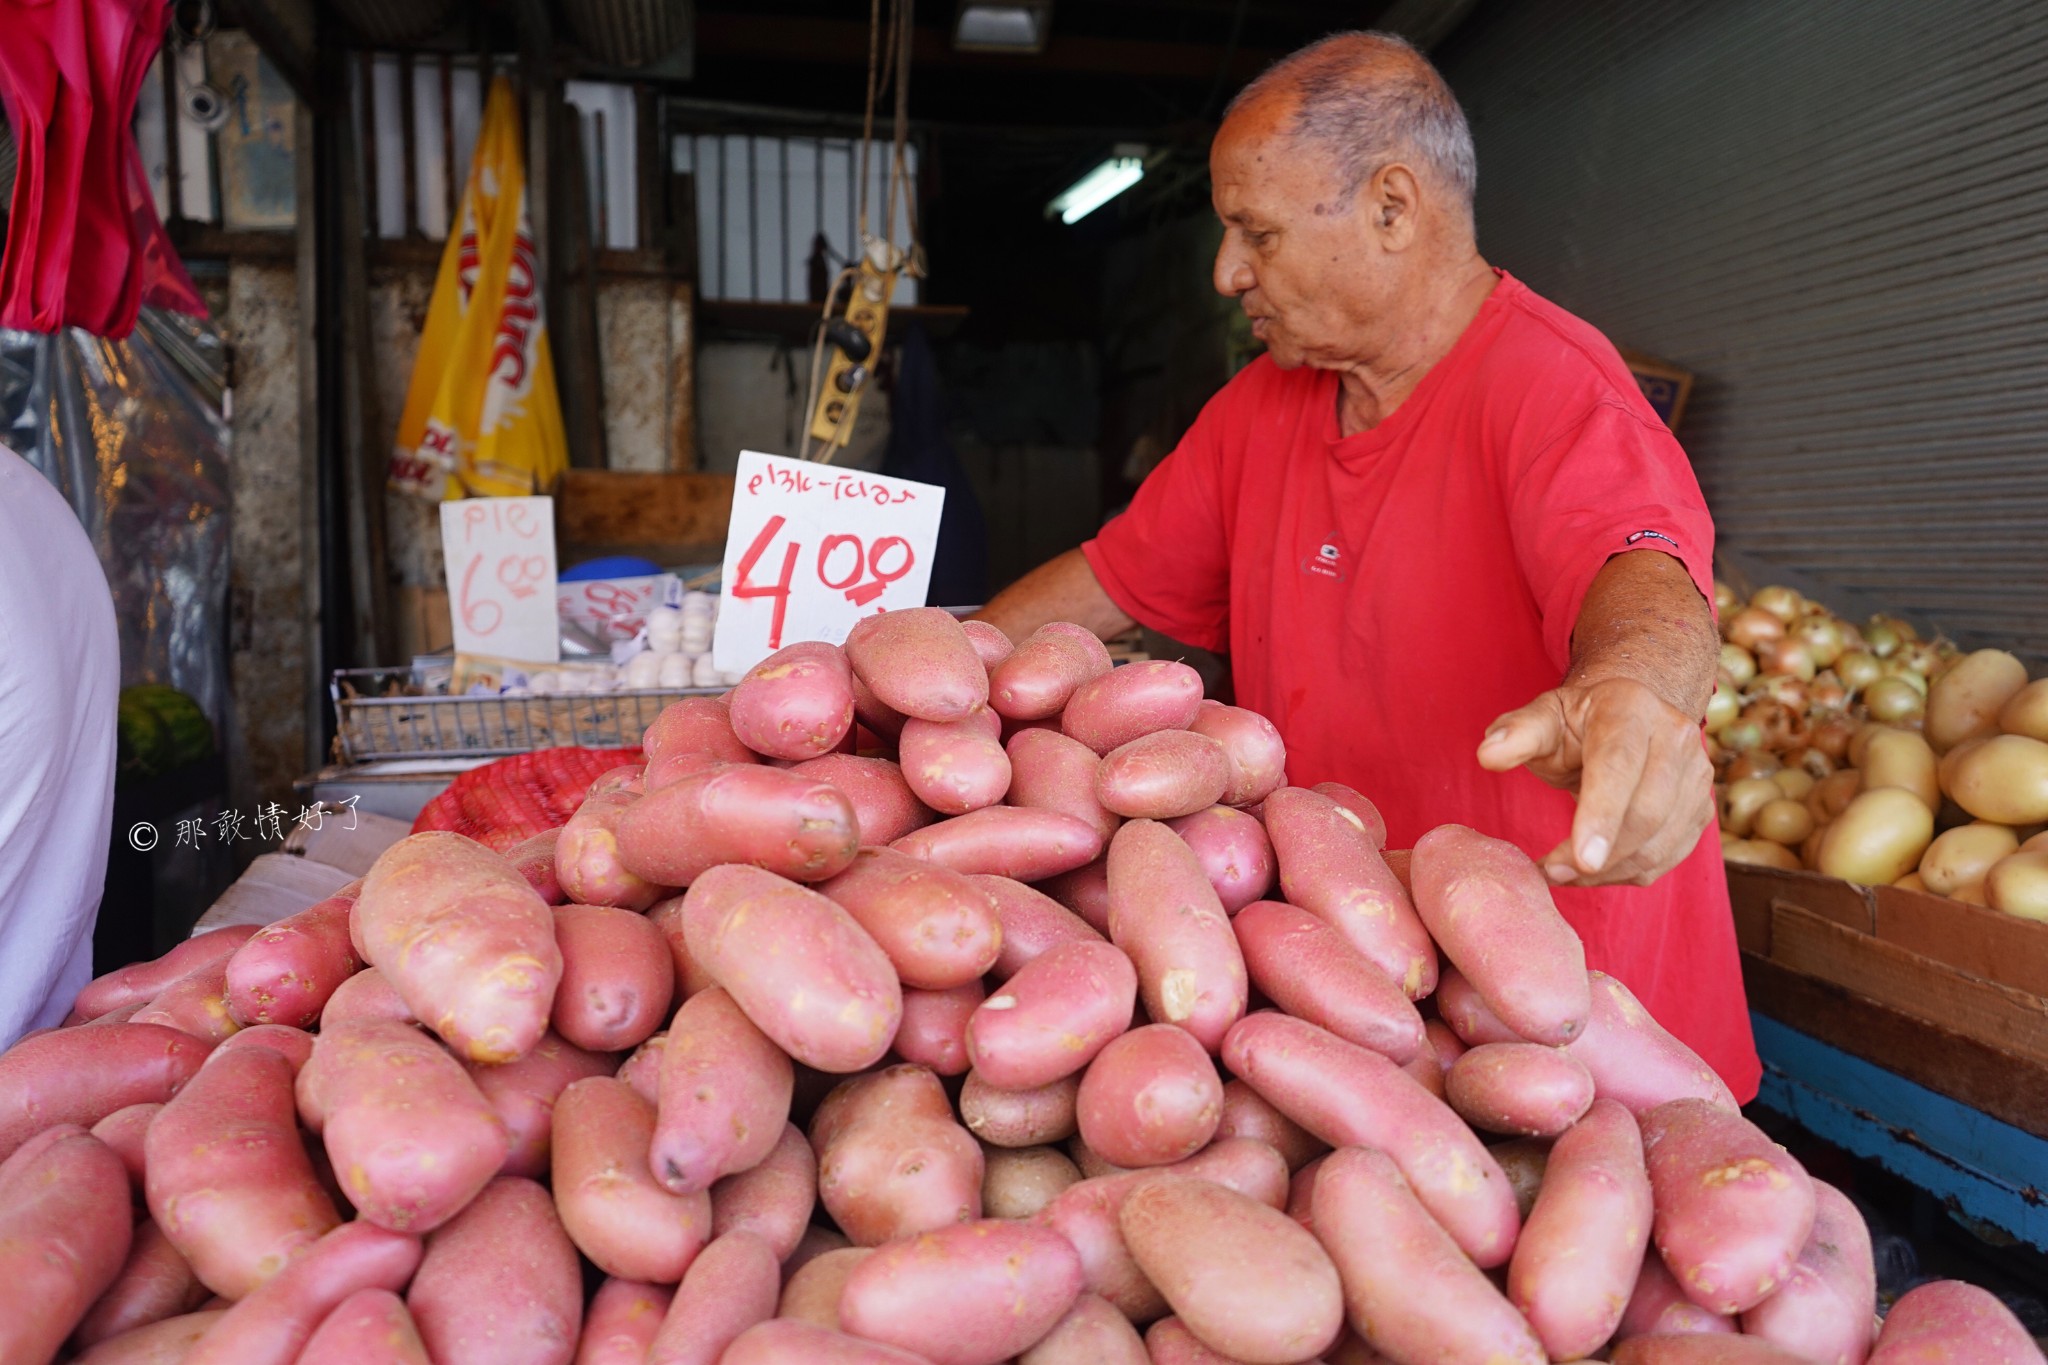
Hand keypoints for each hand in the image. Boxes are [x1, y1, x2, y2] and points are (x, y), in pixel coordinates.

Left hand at [1475, 676, 1713, 887]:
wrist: (1627, 716)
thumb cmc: (1576, 722)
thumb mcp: (1542, 718)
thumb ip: (1515, 734)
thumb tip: (1487, 754)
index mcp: (1631, 708)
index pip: (1619, 766)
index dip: (1602, 814)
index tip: (1580, 859)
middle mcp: (1676, 738)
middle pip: (1647, 812)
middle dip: (1600, 856)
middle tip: (1551, 872)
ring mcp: (1696, 775)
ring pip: (1660, 842)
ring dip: (1610, 871)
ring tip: (1563, 873)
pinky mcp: (1700, 809)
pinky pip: (1667, 857)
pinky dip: (1627, 873)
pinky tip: (1593, 870)